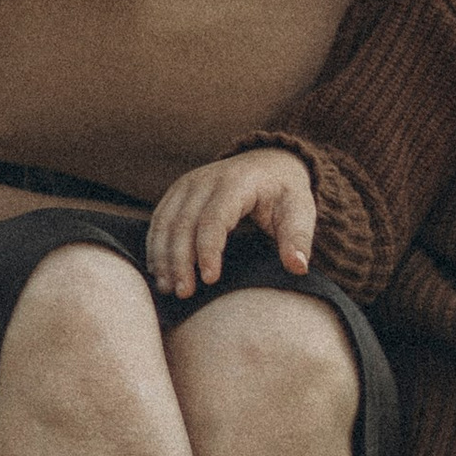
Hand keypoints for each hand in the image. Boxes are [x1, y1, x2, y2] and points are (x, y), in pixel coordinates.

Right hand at [148, 147, 316, 295]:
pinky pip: (159, 219)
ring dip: (163, 257)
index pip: (215, 218)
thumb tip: (298, 267)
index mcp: (237, 183)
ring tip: (168, 289)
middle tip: (184, 293)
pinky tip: (158, 272)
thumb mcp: (300, 210)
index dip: (209, 249)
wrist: (269, 163)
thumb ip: (298, 237)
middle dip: (181, 260)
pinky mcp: (178, 192)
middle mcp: (206, 180)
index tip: (209, 280)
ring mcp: (188, 184)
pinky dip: (155, 247)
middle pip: (184, 222)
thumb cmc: (285, 193)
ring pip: (166, 221)